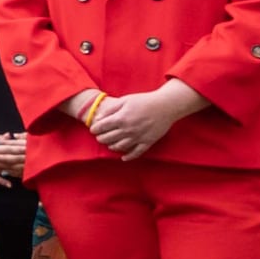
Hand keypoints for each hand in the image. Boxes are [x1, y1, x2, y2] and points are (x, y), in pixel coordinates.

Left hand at [86, 81, 201, 161]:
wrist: (166, 106)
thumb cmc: (144, 101)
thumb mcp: (124, 100)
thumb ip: (110, 110)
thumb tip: (97, 119)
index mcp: (121, 118)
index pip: (101, 128)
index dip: (94, 129)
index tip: (94, 129)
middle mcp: (128, 130)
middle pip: (107, 139)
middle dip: (101, 138)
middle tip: (100, 137)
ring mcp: (138, 137)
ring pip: (119, 147)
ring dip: (111, 147)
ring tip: (110, 144)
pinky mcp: (148, 142)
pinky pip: (136, 153)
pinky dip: (128, 157)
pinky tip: (123, 157)